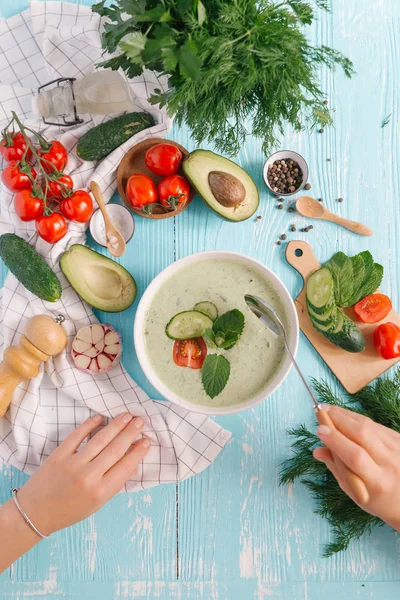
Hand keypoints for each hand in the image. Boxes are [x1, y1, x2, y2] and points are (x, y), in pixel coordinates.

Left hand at [15, 413, 149, 535]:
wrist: (35, 514)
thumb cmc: (69, 511)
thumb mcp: (97, 504)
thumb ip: (114, 484)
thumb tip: (133, 465)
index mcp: (101, 492)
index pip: (126, 466)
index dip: (139, 451)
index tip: (147, 440)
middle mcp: (89, 477)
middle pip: (116, 449)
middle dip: (130, 433)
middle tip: (140, 421)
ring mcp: (73, 464)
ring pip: (100, 439)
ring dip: (116, 425)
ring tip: (127, 415)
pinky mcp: (59, 455)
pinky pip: (77, 435)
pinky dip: (89, 424)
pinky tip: (99, 417)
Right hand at [313, 405, 399, 529]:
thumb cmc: (377, 500)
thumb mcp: (354, 492)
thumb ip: (337, 469)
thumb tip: (317, 450)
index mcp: (378, 483)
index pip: (355, 456)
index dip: (336, 440)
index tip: (320, 429)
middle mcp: (390, 463)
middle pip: (363, 434)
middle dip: (339, 419)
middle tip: (320, 410)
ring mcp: (398, 449)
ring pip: (369, 425)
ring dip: (346, 415)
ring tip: (329, 410)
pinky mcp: (399, 438)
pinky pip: (375, 424)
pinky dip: (357, 418)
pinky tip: (345, 417)